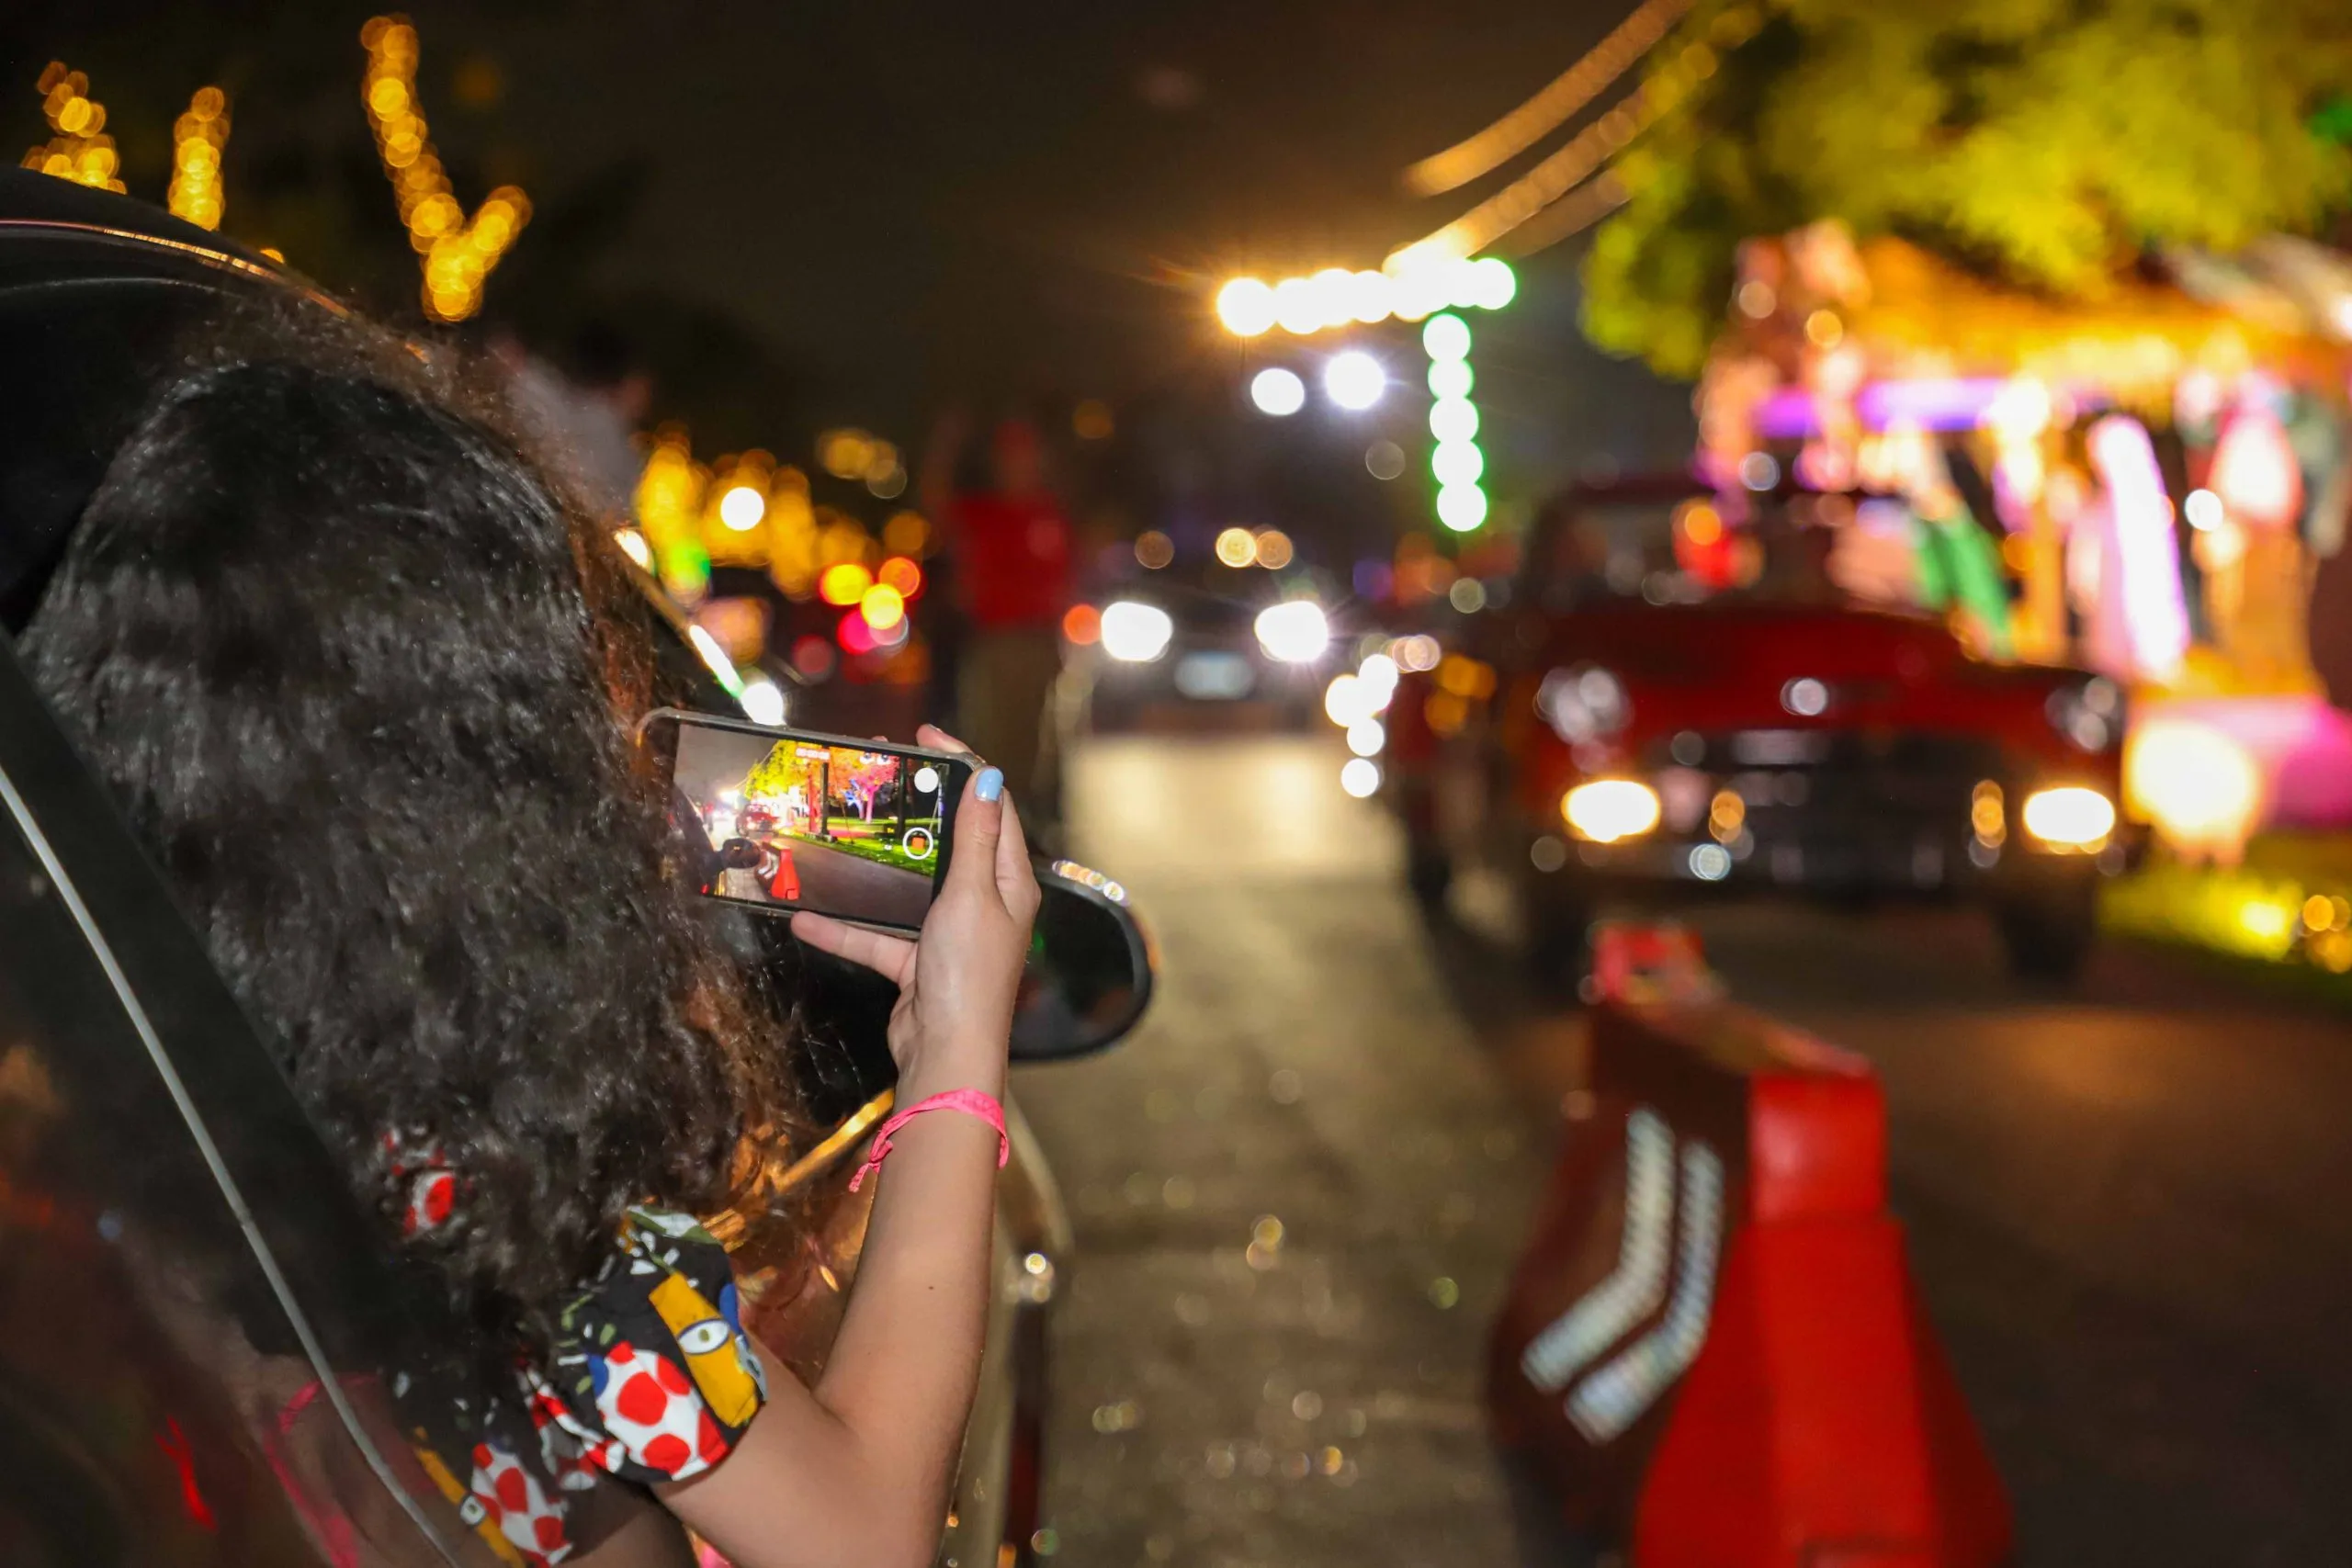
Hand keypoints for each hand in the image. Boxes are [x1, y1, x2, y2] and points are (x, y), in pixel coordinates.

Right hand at [790, 726, 1037, 1093]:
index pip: (992, 808)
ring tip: (843, 828)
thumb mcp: (972, 896)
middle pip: (950, 841)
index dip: (965, 766)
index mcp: (1010, 882)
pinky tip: (805, 917)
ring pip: (908, 888)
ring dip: (874, 868)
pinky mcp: (917, 966)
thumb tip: (988, 777)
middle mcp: (985, 903)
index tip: (929, 737)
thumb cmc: (969, 975)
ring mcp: (949, 934)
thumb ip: (974, 839)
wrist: (947, 1055)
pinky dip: (844, 929)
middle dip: (916, 807)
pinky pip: (877, 937)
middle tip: (881, 771)